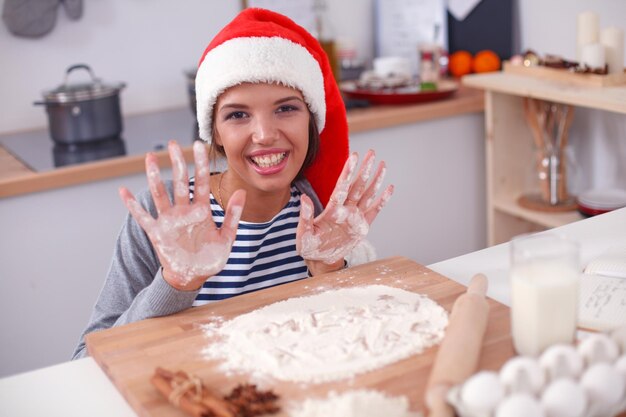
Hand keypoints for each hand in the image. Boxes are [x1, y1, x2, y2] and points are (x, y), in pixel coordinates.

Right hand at [119, 140, 245, 290]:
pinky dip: (132, 205)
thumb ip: (233, 215)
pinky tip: (123, 191)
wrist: (193, 277)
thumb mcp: (227, 237)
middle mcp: (184, 211)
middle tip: (173, 143)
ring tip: (151, 157)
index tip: (199, 145)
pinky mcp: (157, 232)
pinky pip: (142, 217)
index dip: (200, 164)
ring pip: (161, 194)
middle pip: (180, 182)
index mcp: (202, 211)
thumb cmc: (210, 258)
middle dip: (177, 162)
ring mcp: (169, 221)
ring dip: (154, 176)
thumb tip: (242, 191)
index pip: (201, 182)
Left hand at [296, 149, 392, 268]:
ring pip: (367, 194)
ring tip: (383, 164)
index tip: (353, 156)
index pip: (342, 186)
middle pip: (357, 186)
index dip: (348, 171)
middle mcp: (345, 209)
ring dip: (375, 180)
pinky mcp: (363, 226)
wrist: (321, 260)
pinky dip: (383, 200)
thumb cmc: (309, 247)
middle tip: (371, 153)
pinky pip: (375, 211)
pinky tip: (390, 188)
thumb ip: (305, 217)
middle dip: (364, 169)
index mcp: (332, 209)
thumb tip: (303, 198)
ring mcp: (355, 217)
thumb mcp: (303, 234)